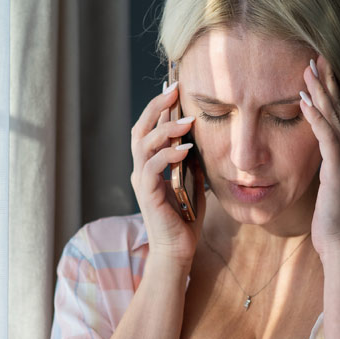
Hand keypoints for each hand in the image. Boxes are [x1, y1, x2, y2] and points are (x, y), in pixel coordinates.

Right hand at [129, 79, 207, 266]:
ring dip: (165, 129)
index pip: (149, 128)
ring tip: (187, 121)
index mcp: (149, 165)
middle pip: (140, 129)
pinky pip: (152, 168)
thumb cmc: (185, 220)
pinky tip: (186, 149)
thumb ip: (193, 163)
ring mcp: (141, 181)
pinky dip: (168, 155)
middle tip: (174, 89)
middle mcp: (141, 169)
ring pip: (144, 144)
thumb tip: (200, 141)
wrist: (177, 251)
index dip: (159, 107)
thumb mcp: (194, 184)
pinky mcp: (146, 195)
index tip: (175, 87)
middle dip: (156, 106)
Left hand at [298, 57, 339, 259]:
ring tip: (307, 70)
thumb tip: (324, 153)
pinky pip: (327, 136)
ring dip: (319, 92)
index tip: (319, 72)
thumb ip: (334, 165)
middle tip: (314, 58)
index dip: (332, 94)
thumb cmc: (335, 223)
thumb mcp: (336, 187)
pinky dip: (316, 117)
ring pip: (335, 118)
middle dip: (327, 83)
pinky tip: (305, 101)